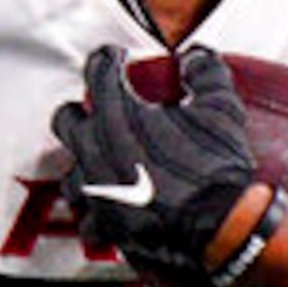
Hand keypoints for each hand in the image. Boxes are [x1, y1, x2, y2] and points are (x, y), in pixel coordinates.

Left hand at [52, 43, 259, 282]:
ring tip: (103, 165)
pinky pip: (87, 220)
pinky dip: (97, 214)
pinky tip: (110, 209)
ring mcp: (95, 190)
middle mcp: (95, 150)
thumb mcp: (221, 108)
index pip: (98, 70)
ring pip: (70, 175)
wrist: (220, 228)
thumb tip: (196, 58)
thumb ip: (206, 73)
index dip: (108, 58)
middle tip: (100, 112)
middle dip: (81, 112)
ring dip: (84, 166)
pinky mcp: (104, 225)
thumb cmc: (215, 169)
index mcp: (117, 113)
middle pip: (66, 119)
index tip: (116, 59)